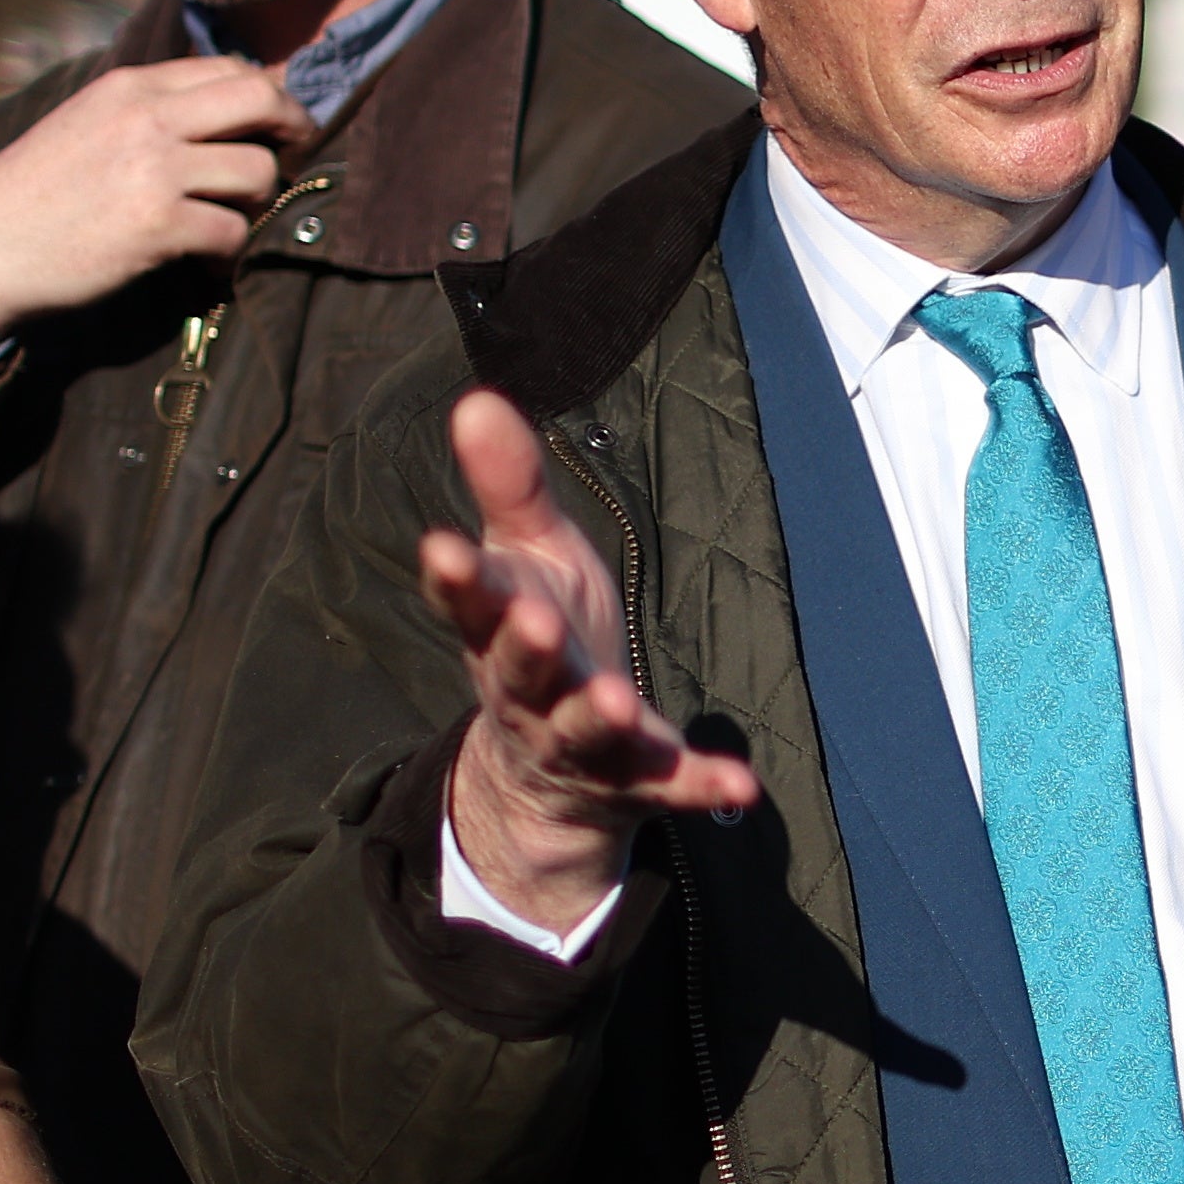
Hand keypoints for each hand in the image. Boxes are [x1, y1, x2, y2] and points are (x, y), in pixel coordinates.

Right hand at [0, 54, 306, 359]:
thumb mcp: (90, 121)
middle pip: (261, 99)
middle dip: (293, 129)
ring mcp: (154, 170)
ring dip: (258, 202)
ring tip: (233, 220)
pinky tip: (211, 262)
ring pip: (258, 171)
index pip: (230, 69)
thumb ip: (150, 109)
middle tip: (297, 157)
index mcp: (130, 86)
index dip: (269, 98)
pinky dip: (232, 253)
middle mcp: (146, 118)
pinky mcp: (158, 225)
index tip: (278, 126)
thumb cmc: (38, 190)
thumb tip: (228, 108)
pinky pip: (234, 232)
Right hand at [422, 386, 756, 930]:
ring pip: (583, 732)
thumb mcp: (528, 557)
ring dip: (599, 716)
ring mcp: (581, 741)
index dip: (457, 578)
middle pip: (520, 670)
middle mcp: (530, 691)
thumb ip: (510, 487)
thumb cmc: (540, 634)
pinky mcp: (637, 779)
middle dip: (526, 648)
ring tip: (617, 701)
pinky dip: (701, 783)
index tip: (442, 547)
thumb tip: (476, 399)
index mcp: (498, 631)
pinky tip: (741, 784)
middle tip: (536, 621)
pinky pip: (669, 784)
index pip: (470, 603)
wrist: (547, 769)